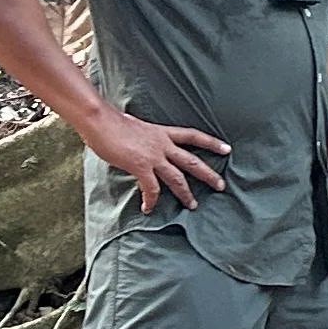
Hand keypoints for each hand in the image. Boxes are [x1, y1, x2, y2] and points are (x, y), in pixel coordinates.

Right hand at [78, 105, 230, 212]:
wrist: (100, 120)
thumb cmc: (112, 122)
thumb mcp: (136, 126)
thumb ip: (145, 138)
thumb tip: (142, 144)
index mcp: (163, 132)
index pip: (193, 136)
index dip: (211, 142)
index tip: (227, 148)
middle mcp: (163, 144)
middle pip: (192, 161)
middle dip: (209, 174)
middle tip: (221, 186)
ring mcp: (153, 156)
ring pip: (177, 178)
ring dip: (186, 193)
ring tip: (193, 205)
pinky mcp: (141, 166)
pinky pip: (152, 188)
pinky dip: (151, 200)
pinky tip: (148, 208)